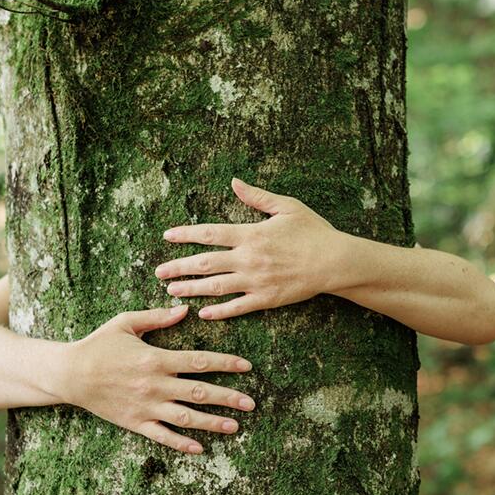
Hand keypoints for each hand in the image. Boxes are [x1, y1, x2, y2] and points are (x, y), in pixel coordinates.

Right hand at [54, 305, 255, 453]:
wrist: (69, 374)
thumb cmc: (98, 345)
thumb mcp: (126, 323)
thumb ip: (157, 317)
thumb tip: (184, 309)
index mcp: (156, 358)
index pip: (200, 361)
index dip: (226, 363)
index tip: (247, 366)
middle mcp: (155, 384)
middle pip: (200, 392)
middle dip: (228, 398)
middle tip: (252, 403)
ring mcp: (146, 406)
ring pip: (186, 418)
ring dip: (212, 423)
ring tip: (234, 426)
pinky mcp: (134, 422)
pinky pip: (162, 436)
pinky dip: (181, 443)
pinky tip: (200, 448)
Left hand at [156, 178, 346, 319]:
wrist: (335, 261)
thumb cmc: (313, 232)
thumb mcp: (287, 207)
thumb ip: (257, 197)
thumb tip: (234, 182)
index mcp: (251, 234)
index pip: (210, 233)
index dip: (186, 234)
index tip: (167, 236)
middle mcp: (249, 258)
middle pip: (206, 263)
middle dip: (179, 267)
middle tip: (159, 271)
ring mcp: (256, 280)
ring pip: (216, 286)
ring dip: (192, 289)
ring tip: (172, 290)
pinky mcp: (266, 299)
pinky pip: (238, 307)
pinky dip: (219, 311)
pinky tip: (203, 313)